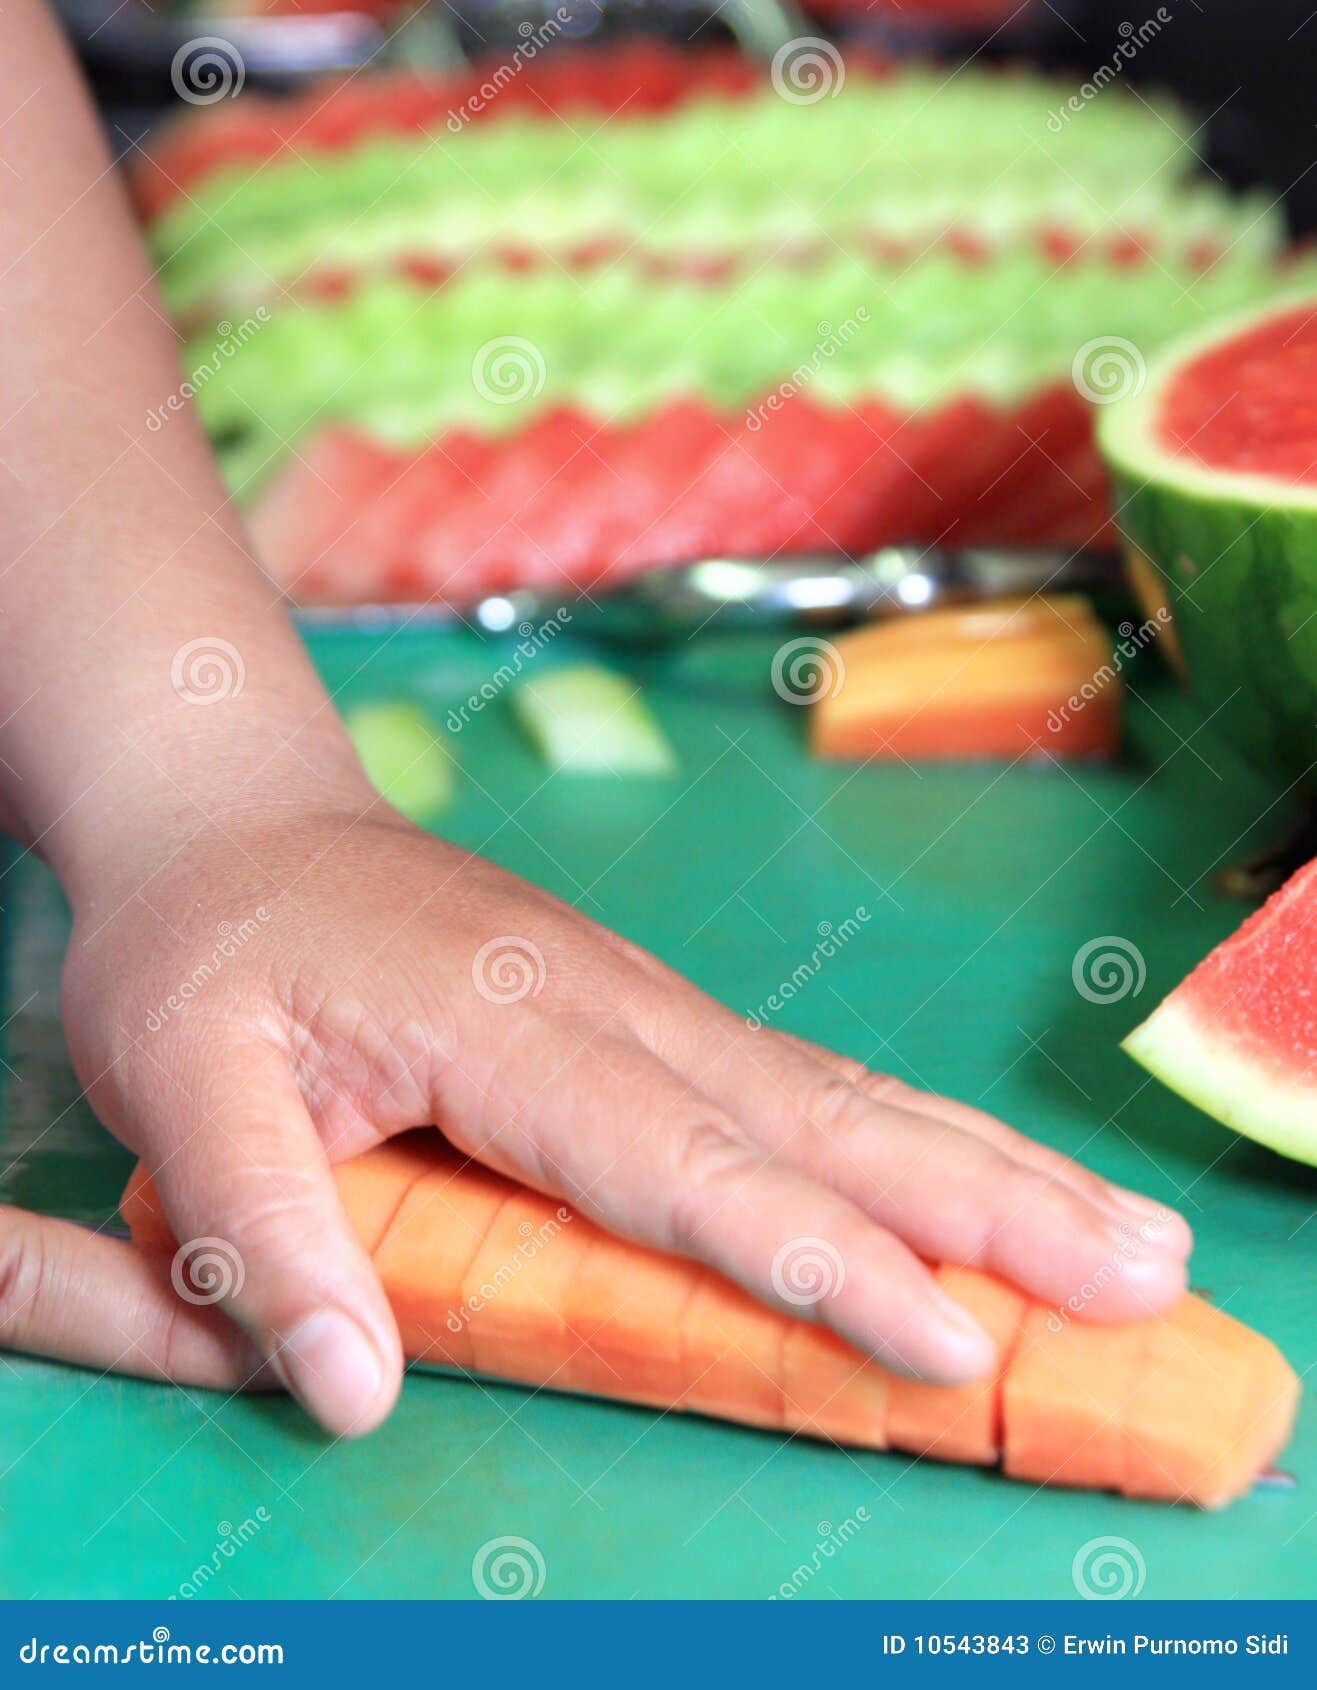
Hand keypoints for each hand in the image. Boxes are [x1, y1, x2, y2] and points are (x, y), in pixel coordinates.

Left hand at [5, 790, 1189, 1436]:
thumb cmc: (209, 953)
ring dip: (986, 1165)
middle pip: (823, 1113)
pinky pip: (804, 1083)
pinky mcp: (646, 1010)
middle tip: (1139, 1271)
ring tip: (1126, 1232)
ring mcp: (642, 999)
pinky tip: (978, 1177)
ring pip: (839, 1091)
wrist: (239, 821)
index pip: (687, 1161)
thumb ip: (260, 1231)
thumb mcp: (175, 1081)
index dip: (822, 1258)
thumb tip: (353, 1394)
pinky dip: (912, 1136)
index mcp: (510, 1024)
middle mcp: (611, 1003)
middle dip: (988, 1202)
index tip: (948, 1342)